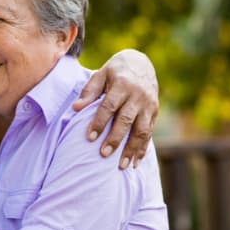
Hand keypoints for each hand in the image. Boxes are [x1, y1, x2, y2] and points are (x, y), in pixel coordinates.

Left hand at [73, 49, 158, 168]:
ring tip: (121, 166)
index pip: (109, 105)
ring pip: (142, 130)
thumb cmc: (115, 71)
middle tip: (103, 154)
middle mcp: (138, 95)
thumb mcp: (101, 75)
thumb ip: (89, 91)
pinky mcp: (154, 112)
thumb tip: (75, 108)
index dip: (99, 122)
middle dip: (115, 138)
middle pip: (126, 120)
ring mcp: (148, 104)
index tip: (89, 137)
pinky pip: (150, 133)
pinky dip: (143, 149)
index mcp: (122, 84)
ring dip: (132, 149)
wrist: (141, 63)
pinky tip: (135, 162)